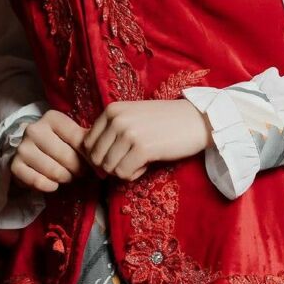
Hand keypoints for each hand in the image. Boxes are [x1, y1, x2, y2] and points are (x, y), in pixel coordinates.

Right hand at [10, 109, 90, 192]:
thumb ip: (85, 140)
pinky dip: (50, 186)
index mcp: (52, 118)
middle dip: (78, 169)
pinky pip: (38, 182)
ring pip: (54, 171)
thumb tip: (102, 153)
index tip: (96, 164)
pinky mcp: (15, 165)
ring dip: (66, 178)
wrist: (29, 150)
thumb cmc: (57, 142)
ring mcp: (23, 147)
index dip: (89, 155)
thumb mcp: (70, 135)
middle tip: (82, 173)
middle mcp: (34, 129)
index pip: (78, 139)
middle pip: (66, 156)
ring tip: (69, 176)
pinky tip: (54, 184)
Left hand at [82, 99, 212, 180]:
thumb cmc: (164, 122)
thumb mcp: (132, 118)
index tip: (122, 152)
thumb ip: (110, 133)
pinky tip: (148, 163)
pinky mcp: (142, 148)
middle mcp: (117, 119)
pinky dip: (134, 174)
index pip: (88, 144)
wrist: (196, 120)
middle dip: (112, 165)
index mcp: (111, 110)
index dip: (102, 155)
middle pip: (96, 158)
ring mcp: (128, 133)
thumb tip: (91, 163)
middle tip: (133, 158)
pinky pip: (124, 174)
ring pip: (109, 168)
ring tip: (142, 158)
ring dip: (125, 170)